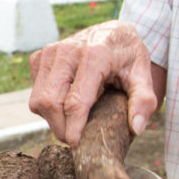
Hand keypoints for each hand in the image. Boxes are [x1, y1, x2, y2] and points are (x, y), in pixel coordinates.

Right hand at [28, 19, 160, 144]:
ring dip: (52, 119)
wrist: (113, 32)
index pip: (75, 102)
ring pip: (38, 101)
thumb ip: (144, 101)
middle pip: (50, 103)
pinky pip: (34, 94)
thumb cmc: (128, 57)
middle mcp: (67, 51)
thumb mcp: (144, 75)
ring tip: (73, 119)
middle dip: (60, 128)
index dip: (74, 129)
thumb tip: (137, 128)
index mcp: (94, 55)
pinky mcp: (39, 57)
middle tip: (76, 138)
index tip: (77, 146)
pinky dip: (47, 106)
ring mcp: (50, 53)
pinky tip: (66, 101)